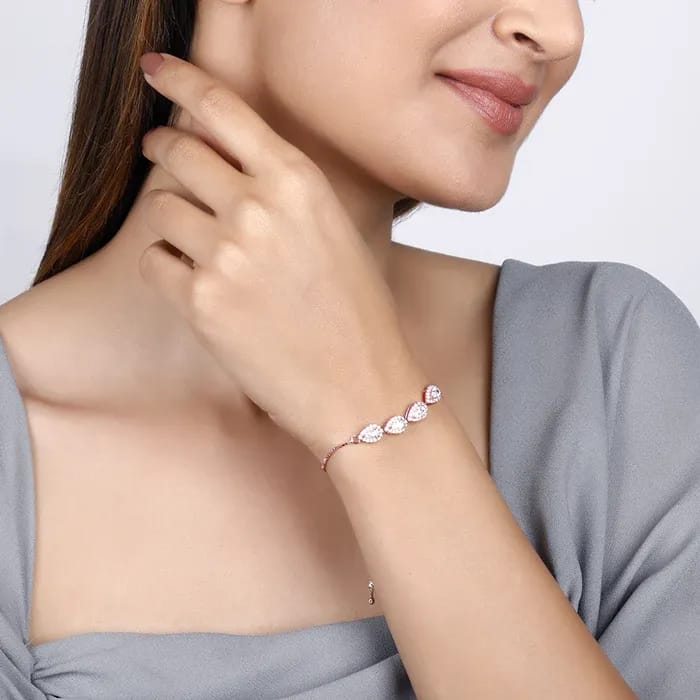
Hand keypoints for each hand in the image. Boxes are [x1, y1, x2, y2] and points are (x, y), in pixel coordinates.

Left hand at [136, 53, 427, 463]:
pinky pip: (153, 261)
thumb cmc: (357, 314)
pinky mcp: (199, 302)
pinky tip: (197, 281)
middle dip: (163, 149)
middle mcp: (258, 208)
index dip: (181, 81)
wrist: (360, 385)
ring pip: (160, 208)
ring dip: (172, 219)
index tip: (157, 71)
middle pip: (179, 151)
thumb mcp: (333, 231)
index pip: (222, 109)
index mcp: (298, 182)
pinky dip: (167, 266)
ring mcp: (224, 255)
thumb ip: (280, 192)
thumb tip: (227, 168)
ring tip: (198, 242)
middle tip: (161, 153)